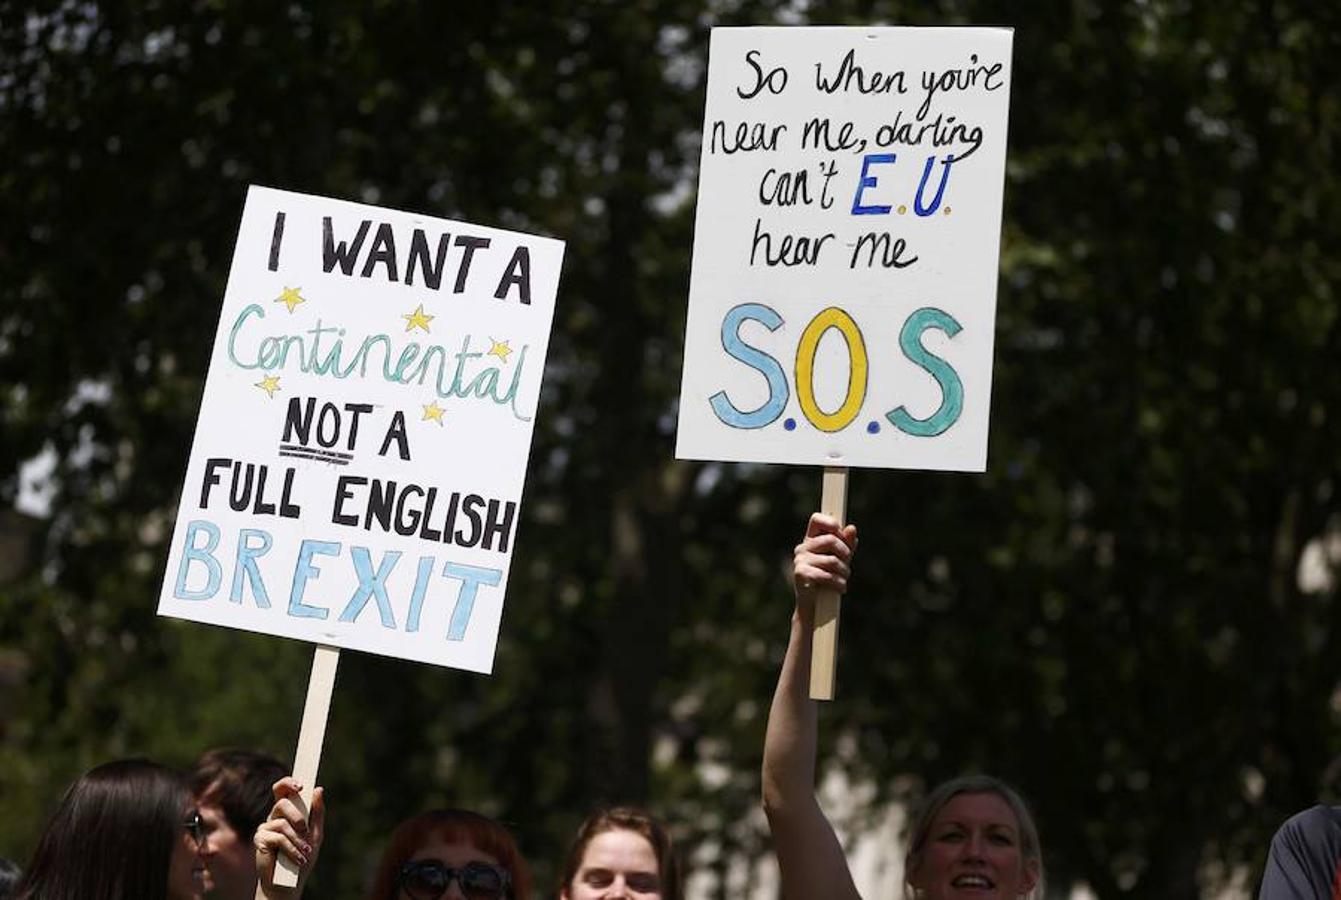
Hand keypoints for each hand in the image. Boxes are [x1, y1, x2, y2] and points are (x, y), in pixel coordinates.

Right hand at [254, 777, 323, 897]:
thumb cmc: (302, 857)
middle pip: (282, 803)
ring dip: (298, 839)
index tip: (300, 786)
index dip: (288, 783)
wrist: (288, 882)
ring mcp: (265, 828)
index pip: (283, 790)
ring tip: (306, 852)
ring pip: (282, 823)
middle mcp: (274, 817)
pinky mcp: (260, 840)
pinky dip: (292, 849)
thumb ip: (317, 812)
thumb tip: (318, 789)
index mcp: (286, 812)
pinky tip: (298, 858)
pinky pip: (278, 838)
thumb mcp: (315, 834)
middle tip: (305, 829)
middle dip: (297, 816)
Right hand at [793, 513, 857, 612]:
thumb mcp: (840, 559)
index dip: (832, 524)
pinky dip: (838, 583)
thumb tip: (852, 528)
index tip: (842, 536)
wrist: (814, 606)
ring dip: (844, 572)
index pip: (817, 519)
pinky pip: (826, 575)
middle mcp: (803, 547)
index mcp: (811, 540)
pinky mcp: (801, 573)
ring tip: (844, 580)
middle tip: (848, 565)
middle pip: (831, 540)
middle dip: (845, 554)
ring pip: (832, 560)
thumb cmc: (828, 580)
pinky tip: (841, 588)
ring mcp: (800, 560)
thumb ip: (846, 544)